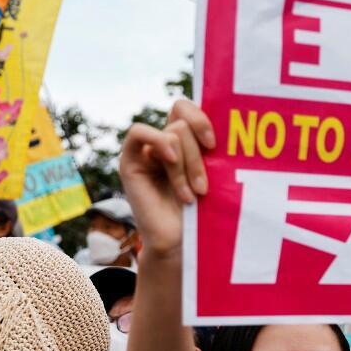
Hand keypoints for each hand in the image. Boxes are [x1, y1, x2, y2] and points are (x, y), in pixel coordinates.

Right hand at [118, 98, 214, 255]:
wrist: (182, 243)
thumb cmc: (203, 211)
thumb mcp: (213, 174)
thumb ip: (209, 148)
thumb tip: (221, 121)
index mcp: (184, 141)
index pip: (186, 108)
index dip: (201, 118)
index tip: (214, 144)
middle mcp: (163, 142)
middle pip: (183, 124)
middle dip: (199, 156)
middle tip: (204, 186)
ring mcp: (146, 151)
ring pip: (173, 134)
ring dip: (187, 166)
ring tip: (192, 194)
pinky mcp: (129, 161)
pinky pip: (139, 132)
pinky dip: (160, 144)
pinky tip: (170, 162)